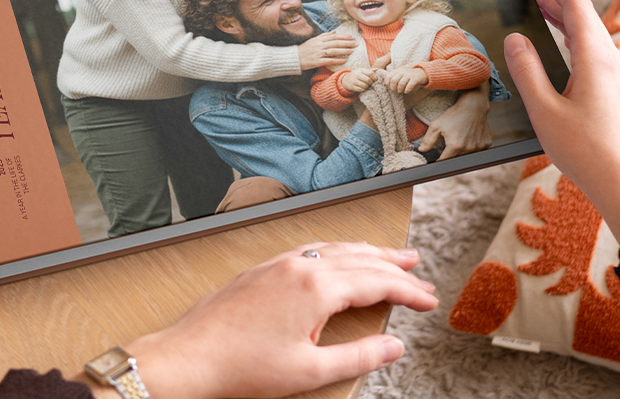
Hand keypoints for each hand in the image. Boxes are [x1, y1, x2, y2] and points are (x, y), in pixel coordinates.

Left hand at [127, 242, 438, 398]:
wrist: (190, 356)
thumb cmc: (242, 366)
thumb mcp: (310, 371)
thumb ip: (358, 356)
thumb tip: (393, 346)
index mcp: (317, 288)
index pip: (376, 283)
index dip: (407, 291)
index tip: (429, 300)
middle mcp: (301, 266)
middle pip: (361, 259)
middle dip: (395, 267)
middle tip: (421, 274)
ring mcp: (280, 263)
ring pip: (337, 249)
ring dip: (368, 253)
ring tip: (392, 257)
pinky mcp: (265, 267)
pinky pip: (313, 249)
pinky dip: (338, 251)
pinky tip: (341, 258)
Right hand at [297, 30, 356, 70]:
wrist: (294, 57)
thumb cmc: (305, 49)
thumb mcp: (314, 40)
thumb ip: (325, 35)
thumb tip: (335, 31)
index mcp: (319, 39)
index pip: (334, 36)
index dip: (344, 36)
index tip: (352, 37)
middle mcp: (319, 45)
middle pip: (336, 43)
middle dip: (347, 43)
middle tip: (356, 43)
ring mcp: (318, 53)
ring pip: (334, 51)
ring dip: (344, 50)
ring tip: (352, 51)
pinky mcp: (317, 61)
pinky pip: (329, 60)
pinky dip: (338, 60)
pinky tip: (344, 60)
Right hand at [341, 68, 376, 92]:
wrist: (346, 80)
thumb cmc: (357, 75)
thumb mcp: (362, 71)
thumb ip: (369, 71)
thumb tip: (377, 69)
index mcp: (360, 70)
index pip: (370, 73)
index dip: (375, 77)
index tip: (375, 79)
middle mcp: (356, 75)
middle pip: (368, 80)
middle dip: (371, 83)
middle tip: (370, 83)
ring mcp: (353, 81)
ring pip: (365, 86)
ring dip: (367, 86)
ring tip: (366, 85)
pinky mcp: (352, 87)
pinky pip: (361, 90)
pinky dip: (363, 89)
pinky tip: (362, 87)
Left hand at [384, 65, 427, 93]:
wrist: (423, 72)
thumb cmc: (409, 75)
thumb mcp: (401, 73)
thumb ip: (394, 77)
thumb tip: (387, 84)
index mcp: (398, 70)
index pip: (389, 76)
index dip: (387, 83)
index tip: (389, 86)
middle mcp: (403, 71)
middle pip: (394, 80)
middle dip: (393, 87)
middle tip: (395, 90)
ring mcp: (409, 74)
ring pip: (401, 83)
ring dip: (399, 89)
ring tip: (400, 91)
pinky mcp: (415, 78)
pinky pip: (410, 85)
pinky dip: (407, 89)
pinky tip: (406, 91)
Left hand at [417, 84, 490, 159]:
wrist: (474, 106)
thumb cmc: (454, 115)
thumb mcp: (437, 125)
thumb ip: (428, 139)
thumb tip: (422, 150)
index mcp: (455, 146)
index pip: (445, 160)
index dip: (440, 161)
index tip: (437, 160)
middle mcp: (468, 148)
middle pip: (457, 158)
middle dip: (452, 154)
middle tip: (450, 144)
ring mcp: (479, 147)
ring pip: (468, 155)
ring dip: (463, 151)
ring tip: (461, 138)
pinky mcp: (486, 144)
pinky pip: (478, 150)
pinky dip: (474, 146)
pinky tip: (470, 137)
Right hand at [503, 0, 619, 244]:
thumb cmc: (585, 151)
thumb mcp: (545, 110)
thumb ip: (527, 71)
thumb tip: (515, 40)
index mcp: (596, 59)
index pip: (576, 8)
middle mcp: (612, 63)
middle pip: (584, 19)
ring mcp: (619, 78)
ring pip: (590, 36)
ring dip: (565, 20)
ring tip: (542, 9)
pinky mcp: (618, 94)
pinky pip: (594, 54)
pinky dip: (573, 40)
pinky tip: (562, 49)